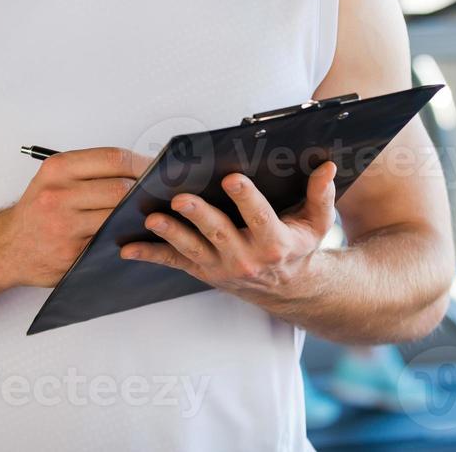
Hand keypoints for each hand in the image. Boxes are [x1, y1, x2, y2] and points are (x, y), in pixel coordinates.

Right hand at [5, 147, 149, 286]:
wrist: (8, 248)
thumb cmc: (37, 210)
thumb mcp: (53, 178)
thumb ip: (89, 170)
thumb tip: (138, 166)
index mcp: (58, 170)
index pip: (113, 159)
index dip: (142, 163)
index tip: (156, 168)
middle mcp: (59, 195)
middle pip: (121, 188)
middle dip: (145, 190)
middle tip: (158, 192)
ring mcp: (65, 226)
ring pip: (118, 215)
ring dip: (139, 214)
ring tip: (150, 210)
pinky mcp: (72, 252)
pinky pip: (110, 240)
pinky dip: (126, 235)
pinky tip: (133, 231)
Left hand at [120, 160, 338, 304]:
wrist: (287, 289)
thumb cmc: (297, 248)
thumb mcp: (316, 223)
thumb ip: (321, 194)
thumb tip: (327, 167)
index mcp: (274, 242)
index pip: (259, 217)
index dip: (246, 198)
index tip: (232, 179)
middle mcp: (246, 258)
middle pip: (219, 232)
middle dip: (199, 215)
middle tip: (181, 198)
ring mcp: (221, 267)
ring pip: (192, 248)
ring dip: (170, 233)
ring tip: (153, 219)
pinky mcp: (203, 270)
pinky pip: (173, 262)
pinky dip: (150, 255)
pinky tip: (128, 248)